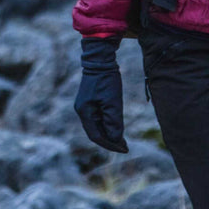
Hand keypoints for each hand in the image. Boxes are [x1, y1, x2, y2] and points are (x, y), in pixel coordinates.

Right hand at [74, 37, 127, 152]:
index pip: (96, 136)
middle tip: (125, 146)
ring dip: (109, 133)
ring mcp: (85, 105)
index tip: (124, 149)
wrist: (100, 60)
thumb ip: (113, 122)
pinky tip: (116, 126)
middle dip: (110, 140)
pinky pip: (98, 117)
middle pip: (95, 132)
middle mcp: (82, 110)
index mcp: (84, 112)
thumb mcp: (113, 102)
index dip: (110, 145)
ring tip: (123, 139)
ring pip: (97, 125)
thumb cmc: (106, 80)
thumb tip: (115, 139)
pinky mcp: (91, 101)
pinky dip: (107, 124)